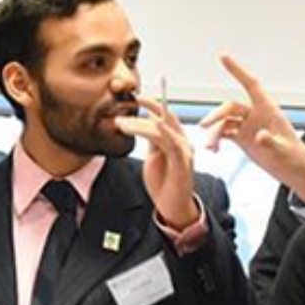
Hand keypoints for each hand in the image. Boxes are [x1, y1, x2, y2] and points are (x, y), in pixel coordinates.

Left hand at [115, 96, 200, 230]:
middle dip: (146, 109)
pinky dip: (164, 132)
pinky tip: (154, 124)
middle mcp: (183, 142)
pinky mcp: (183, 163)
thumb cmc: (164, 182)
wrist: (173, 207)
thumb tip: (145, 121)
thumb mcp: (154, 156)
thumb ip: (152, 139)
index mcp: (176, 139)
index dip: (152, 104)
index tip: (135, 97)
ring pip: (163, 130)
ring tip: (120, 125)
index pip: (165, 115)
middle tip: (123, 110)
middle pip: (165, 118)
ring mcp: (184, 152)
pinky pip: (173, 144)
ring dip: (140, 125)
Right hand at [199, 55, 304, 203]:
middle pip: (231, 107)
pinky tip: (213, 150)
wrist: (297, 172)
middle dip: (216, 115)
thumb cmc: (295, 159)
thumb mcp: (284, 152)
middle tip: (204, 127)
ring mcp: (249, 126)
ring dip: (214, 132)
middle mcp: (257, 115)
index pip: (251, 84)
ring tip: (209, 147)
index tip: (223, 56)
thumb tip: (259, 135)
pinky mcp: (244, 138)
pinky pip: (225, 133)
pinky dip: (217, 140)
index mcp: (269, 111)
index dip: (237, 70)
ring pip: (225, 121)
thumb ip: (271, 143)